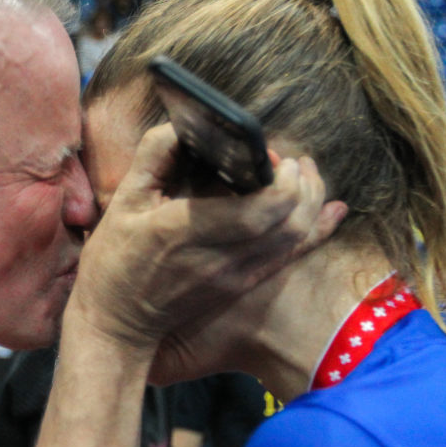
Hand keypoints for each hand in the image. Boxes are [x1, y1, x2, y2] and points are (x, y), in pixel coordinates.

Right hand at [72, 124, 344, 352]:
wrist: (118, 322)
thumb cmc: (115, 260)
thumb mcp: (124, 202)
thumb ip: (154, 155)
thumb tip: (186, 125)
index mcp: (186, 232)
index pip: (259, 210)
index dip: (282, 180)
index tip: (275, 154)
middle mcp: (220, 258)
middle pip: (290, 222)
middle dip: (305, 184)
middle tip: (294, 160)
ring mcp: (235, 276)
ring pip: (297, 238)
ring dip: (312, 201)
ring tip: (305, 175)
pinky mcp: (242, 286)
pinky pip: (290, 257)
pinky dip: (316, 230)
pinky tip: (330, 209)